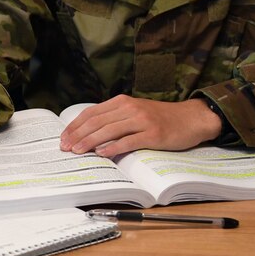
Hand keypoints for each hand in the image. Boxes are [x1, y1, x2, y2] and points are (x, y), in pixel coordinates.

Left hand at [59, 95, 221, 158]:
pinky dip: (113, 147)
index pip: (91, 113)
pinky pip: (129, 141)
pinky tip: (102, 153)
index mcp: (122, 102)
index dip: (75, 125)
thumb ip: (114, 119)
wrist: (191, 118)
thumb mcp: (134, 112)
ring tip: (78, 151)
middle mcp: (129, 108)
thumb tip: (89, 133)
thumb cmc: (160, 118)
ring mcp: (142, 121)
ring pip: (109, 130)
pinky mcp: (153, 134)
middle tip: (65, 147)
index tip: (63, 137)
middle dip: (78, 135)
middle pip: (97, 122)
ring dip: (90, 141)